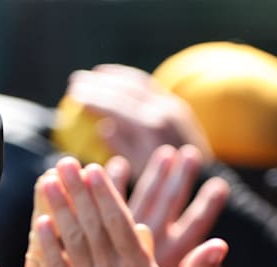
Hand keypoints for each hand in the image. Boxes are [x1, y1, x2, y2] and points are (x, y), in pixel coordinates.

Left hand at [34, 157, 226, 266]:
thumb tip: (220, 242)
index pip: (119, 222)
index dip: (105, 194)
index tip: (94, 170)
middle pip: (93, 223)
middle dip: (78, 191)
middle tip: (65, 163)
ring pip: (73, 240)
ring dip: (60, 209)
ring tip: (49, 182)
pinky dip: (49, 246)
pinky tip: (40, 223)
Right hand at [65, 65, 211, 176]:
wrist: (203, 177)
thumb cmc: (166, 181)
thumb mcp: (141, 171)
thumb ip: (123, 149)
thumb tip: (103, 128)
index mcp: (152, 128)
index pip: (118, 105)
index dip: (94, 98)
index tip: (73, 95)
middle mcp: (164, 111)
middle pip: (126, 90)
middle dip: (99, 84)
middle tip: (74, 82)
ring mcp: (171, 105)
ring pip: (138, 83)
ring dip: (113, 77)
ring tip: (90, 76)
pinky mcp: (175, 105)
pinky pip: (148, 86)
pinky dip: (128, 79)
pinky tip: (114, 78)